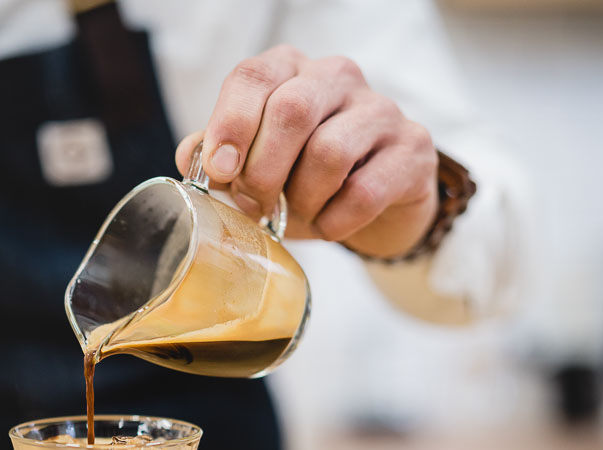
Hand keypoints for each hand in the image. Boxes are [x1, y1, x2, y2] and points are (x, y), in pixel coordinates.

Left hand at [176, 45, 438, 258]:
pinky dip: (336, 220)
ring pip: (329, 152)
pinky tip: (330, 225)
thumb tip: (190, 157)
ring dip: (303, 199)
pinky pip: (365, 190)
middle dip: (264, 170)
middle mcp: (336, 77)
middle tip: (257, 204)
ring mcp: (380, 109)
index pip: (253, 77)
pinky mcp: (413, 147)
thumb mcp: (256, 167)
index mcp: (290, 71)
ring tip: (299, 214)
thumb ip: (220, 157)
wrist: (376, 207)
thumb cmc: (305, 180)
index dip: (231, 124)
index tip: (218, 170)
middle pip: (292, 110)